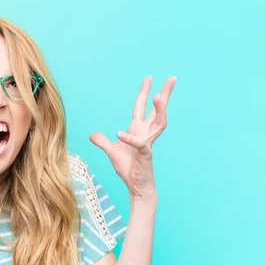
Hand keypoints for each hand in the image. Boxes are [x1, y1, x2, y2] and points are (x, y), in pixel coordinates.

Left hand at [89, 76, 175, 199]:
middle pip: (157, 111)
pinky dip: (130, 139)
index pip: (141, 108)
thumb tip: (92, 135)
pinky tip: (120, 134)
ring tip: (158, 96)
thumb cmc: (127, 168)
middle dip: (164, 94)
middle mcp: (145, 134)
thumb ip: (102, 142)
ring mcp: (147, 143)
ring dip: (159, 110)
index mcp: (137, 130)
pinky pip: (139, 144)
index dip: (143, 93)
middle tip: (172, 78)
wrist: (136, 186)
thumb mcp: (111, 152)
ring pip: (158, 123)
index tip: (149, 78)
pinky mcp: (145, 155)